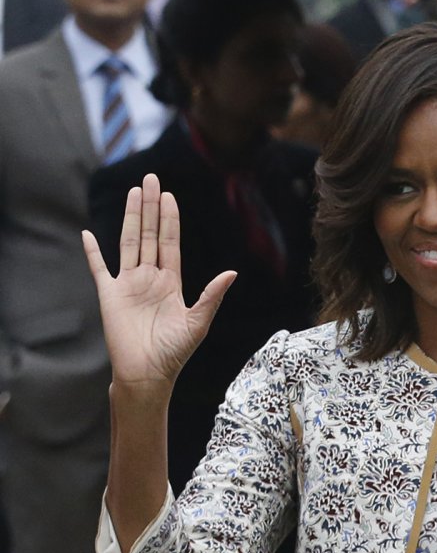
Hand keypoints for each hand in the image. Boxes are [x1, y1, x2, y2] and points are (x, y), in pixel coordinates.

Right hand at [82, 176, 234, 392]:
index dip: (170, 219)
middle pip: (149, 234)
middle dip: (150, 207)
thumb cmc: (175, 352)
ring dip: (131, 217)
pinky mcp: (109, 294)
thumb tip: (232, 272)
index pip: (170, 242)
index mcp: (171, 282)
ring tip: (133, 193)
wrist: (148, 372)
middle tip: (151, 179)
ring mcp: (128, 284)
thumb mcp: (199, 321)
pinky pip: (98, 268)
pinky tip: (88, 234)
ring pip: (129, 242)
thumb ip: (212, 295)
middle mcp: (149, 277)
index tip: (170, 196)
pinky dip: (92, 252)